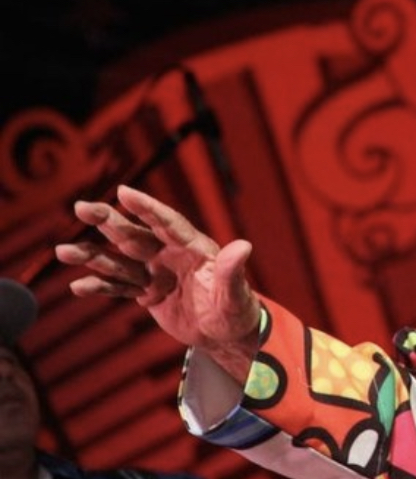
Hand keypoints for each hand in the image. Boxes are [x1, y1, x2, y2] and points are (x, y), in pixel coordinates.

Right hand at [54, 184, 259, 379]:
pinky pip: (119, 288)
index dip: (147, 208)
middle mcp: (171, 255)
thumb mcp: (235, 294)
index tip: (123, 191)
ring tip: (62, 250)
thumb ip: (233, 271)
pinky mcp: (147, 292)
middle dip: (108, 221)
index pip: (168, 223)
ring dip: (92, 255)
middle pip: (135, 234)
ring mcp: (156, 272)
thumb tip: (243, 246)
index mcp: (194, 248)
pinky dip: (100, 287)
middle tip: (80, 207)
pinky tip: (77, 286)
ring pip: (120, 260)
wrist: (226, 335)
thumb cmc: (236, 311)